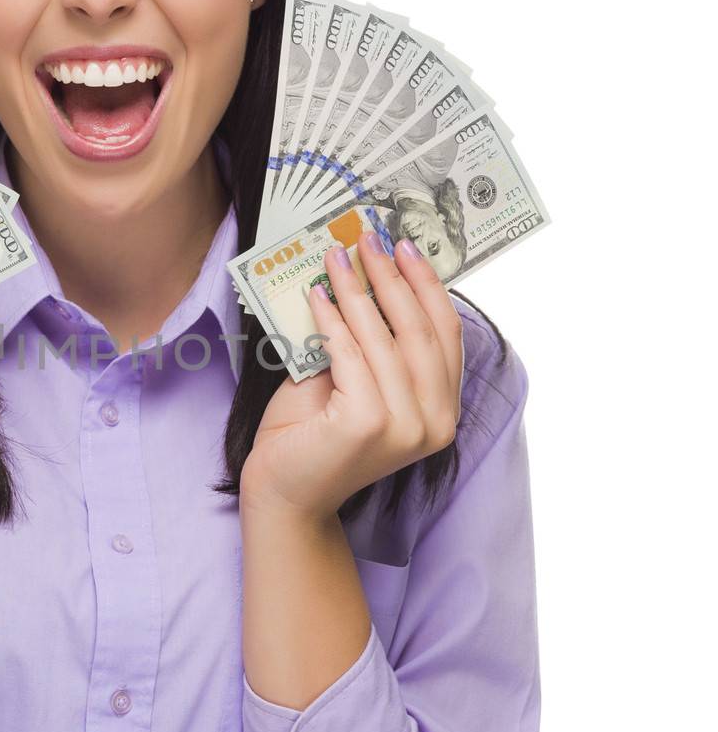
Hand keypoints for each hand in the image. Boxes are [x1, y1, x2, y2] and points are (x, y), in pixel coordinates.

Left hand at [240, 229, 463, 520]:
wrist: (284, 492)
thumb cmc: (314, 436)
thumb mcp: (352, 381)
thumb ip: (369, 343)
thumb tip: (363, 274)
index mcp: (443, 412)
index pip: (446, 335)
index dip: (427, 285)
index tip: (404, 247)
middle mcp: (435, 423)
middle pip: (419, 330)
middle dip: (391, 276)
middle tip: (368, 238)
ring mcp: (405, 427)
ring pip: (384, 338)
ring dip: (358, 289)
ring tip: (336, 256)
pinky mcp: (368, 424)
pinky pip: (350, 354)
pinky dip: (333, 319)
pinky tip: (317, 294)